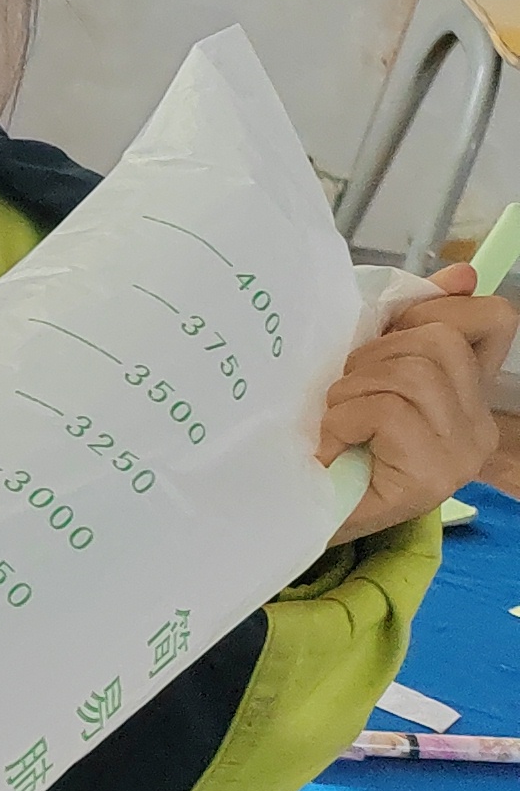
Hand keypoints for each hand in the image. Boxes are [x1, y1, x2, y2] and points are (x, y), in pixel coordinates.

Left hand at [322, 262, 514, 544]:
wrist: (297, 517)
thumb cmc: (329, 442)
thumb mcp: (365, 373)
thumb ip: (405, 325)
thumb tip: (462, 272)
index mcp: (470, 391)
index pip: (492, 318)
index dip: (433, 310)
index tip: (386, 335)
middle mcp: (478, 421)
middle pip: (438, 340)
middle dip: (373, 356)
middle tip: (344, 396)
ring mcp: (462, 451)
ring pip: (413, 372)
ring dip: (353, 390)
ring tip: (338, 422)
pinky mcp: (434, 474)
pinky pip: (388, 410)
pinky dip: (346, 419)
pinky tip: (335, 444)